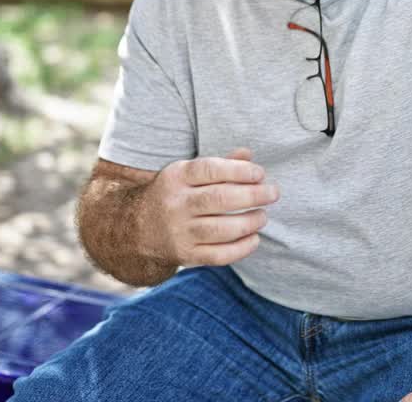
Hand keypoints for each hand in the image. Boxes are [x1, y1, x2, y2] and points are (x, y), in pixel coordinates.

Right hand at [139, 148, 279, 267]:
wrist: (138, 228)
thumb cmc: (175, 194)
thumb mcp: (188, 173)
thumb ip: (220, 164)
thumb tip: (249, 155)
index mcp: (176, 177)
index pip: (210, 170)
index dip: (239, 171)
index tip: (260, 174)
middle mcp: (176, 204)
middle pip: (219, 199)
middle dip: (252, 196)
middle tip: (273, 193)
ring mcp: (179, 232)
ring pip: (220, 229)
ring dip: (249, 222)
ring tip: (262, 216)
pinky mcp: (186, 255)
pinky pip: (218, 255)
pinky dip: (241, 248)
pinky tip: (254, 238)